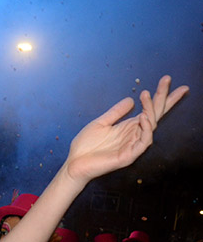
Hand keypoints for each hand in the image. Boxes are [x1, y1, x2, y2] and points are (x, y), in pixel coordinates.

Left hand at [64, 76, 187, 184]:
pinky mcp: (129, 156)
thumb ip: (116, 112)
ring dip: (151, 109)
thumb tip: (131, 99)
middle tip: (167, 79)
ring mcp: (133, 145)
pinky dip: (146, 129)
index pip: (149, 110)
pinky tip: (143, 117)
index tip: (166, 79)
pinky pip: (144, 142)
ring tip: (146, 95)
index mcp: (128, 127)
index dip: (160, 96)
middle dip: (163, 97)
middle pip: (155, 114)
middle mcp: (134, 135)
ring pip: (151, 126)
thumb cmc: (85, 146)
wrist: (73, 163)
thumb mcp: (100, 123)